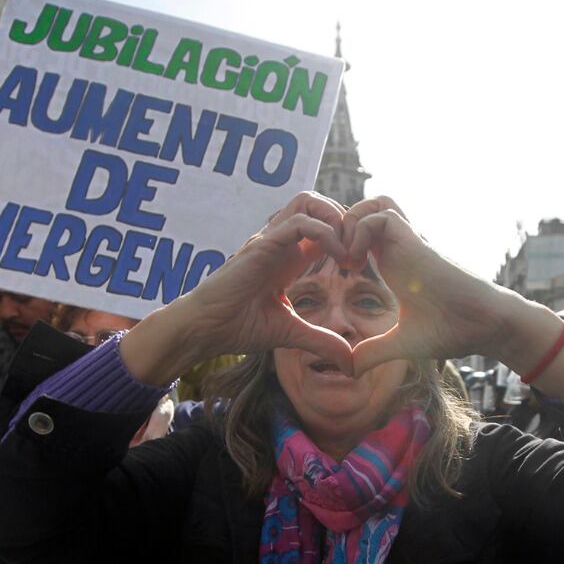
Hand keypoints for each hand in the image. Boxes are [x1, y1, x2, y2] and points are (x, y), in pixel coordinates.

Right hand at [119, 192, 351, 384]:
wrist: (204, 330)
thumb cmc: (237, 327)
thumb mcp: (290, 334)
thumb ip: (321, 340)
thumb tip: (350, 362)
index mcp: (288, 257)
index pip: (323, 226)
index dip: (346, 236)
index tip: (359, 264)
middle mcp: (279, 242)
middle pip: (316, 203)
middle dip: (344, 218)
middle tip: (357, 250)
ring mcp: (270, 240)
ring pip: (308, 201)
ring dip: (335, 218)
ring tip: (348, 249)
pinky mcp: (262, 246)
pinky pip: (299, 223)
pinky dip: (325, 232)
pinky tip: (337, 256)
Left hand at [344, 198, 563, 395]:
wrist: (483, 326)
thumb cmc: (452, 330)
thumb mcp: (403, 343)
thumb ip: (375, 351)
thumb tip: (350, 368)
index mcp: (395, 263)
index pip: (364, 232)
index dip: (345, 242)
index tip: (339, 271)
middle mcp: (400, 247)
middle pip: (367, 209)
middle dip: (342, 226)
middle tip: (337, 258)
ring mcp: (409, 241)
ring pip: (374, 203)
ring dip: (351, 222)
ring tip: (347, 256)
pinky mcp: (416, 242)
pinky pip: (382, 215)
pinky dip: (361, 230)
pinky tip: (358, 260)